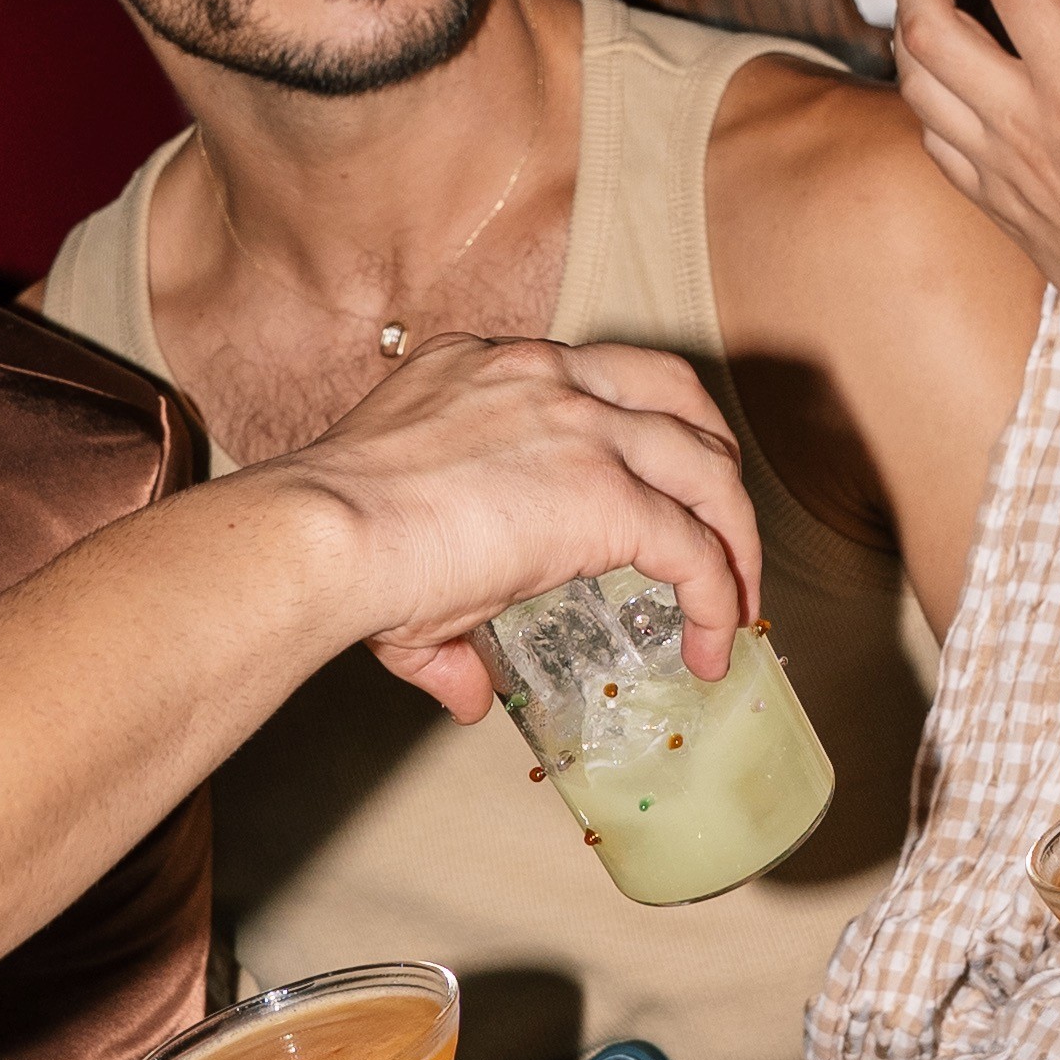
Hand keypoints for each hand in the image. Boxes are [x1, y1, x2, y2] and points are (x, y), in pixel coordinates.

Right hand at [282, 330, 758, 718]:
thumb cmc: (338, 541)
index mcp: (490, 367)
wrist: (322, 537)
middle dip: (709, 458)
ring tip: (737, 596)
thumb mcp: (397, 547)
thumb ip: (446, 624)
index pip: (592, 379)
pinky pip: (694, 546)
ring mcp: (582, 427)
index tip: (638, 492)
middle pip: (673, 392)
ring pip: (706, 460)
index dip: (632, 435)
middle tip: (715, 528)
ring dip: (735, 530)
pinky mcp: (604, 493)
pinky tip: (711, 643)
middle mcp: (544, 376)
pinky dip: (717, 596)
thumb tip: (465, 692)